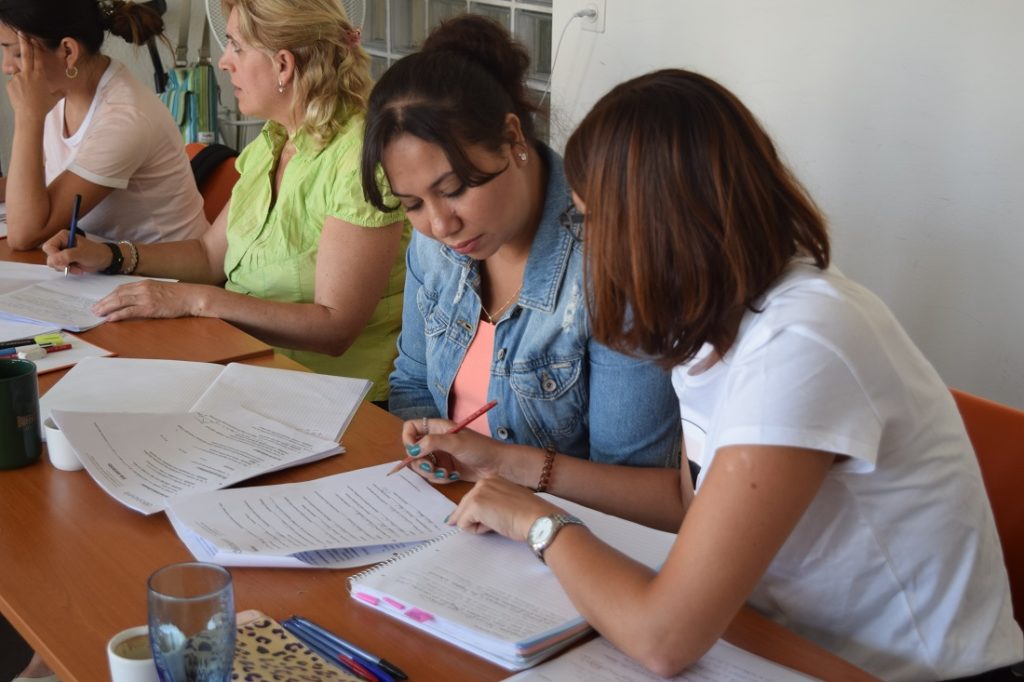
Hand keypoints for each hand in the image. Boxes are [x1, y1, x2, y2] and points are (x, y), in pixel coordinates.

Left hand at [6, 33, 60, 121]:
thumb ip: (59, 92)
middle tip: (21, 32)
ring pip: (19, 75)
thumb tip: (66, 91)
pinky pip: (13, 83)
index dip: (35, 47)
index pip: (38, 58)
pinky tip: (21, 96)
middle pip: (26, 55)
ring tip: (27, 95)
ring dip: (22, 82)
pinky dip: (16, 88)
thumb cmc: (43, 107)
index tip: (32, 38)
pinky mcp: (10, 83)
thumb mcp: (54, 99)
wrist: (30, 115)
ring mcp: (18, 78)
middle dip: (24, 43)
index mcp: (40, 76)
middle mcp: (29, 74)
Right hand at [43, 232, 112, 274]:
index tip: (64, 263)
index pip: (48, 247)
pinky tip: (77, 269)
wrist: (103, 260)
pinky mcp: (64, 260)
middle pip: (49, 256)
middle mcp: (60, 243)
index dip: (54, 256)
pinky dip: (68, 270)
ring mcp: (61, 252)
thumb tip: (52, 260)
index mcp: (62, 236)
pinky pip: (59, 268)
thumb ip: (67, 256)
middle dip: (60, 264)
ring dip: (65, 268)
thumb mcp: (81, 253)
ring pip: (53, 263)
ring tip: (78, 268)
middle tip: (71, 266)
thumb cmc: (94, 253)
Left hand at [92, 280, 203, 320]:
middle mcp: (143, 288)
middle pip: (117, 294)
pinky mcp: (150, 307)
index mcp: (145, 283)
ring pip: (120, 301)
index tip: (102, 301)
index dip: (109, 295)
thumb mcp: (160, 290)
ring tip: (98, 313)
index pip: (121, 288)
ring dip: (106, 307)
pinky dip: (118, 314)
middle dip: (104, 301)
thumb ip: (148, 293)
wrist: (192, 297)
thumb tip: (136, 302)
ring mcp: (146, 297)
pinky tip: (110, 318)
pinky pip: (129, 311)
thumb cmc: (180, 296)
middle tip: (94, 309)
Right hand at [400, 418, 511, 484]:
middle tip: (431, 467)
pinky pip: (433, 475)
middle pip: (413, 451)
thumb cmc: (480, 449)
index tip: (414, 452)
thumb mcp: (456, 442)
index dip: (408, 439)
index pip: (411, 428)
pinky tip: (453, 476)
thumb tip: (413, 450)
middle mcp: (436, 441)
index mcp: (437, 428)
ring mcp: (440, 455)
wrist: (498, 465)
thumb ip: (432, 443)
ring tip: (446, 473)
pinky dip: (440, 478)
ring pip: (422, 465)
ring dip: (431, 472)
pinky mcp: (445, 468)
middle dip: (420, 462)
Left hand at [447, 477, 562, 539]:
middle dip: (475, 519)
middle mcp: (483, 481)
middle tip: (498, 522)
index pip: (473, 498)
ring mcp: (478, 492)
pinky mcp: (475, 505)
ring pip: (462, 516)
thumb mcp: (507, 503)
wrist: (538, 519)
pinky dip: (476, 530)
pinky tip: (494, 526)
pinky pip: (463, 524)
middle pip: (464, 507)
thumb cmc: (529, 515)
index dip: (480, 513)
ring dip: (477, 524)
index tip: (493, 516)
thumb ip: (491, 504)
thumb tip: (474, 516)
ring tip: (498, 523)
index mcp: (492, 479)